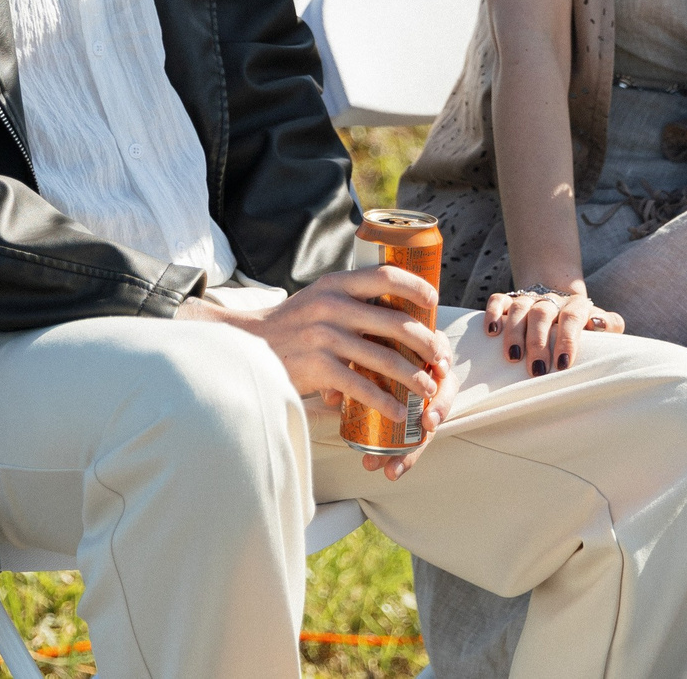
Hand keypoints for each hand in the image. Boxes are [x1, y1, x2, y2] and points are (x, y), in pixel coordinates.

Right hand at [179, 267, 456, 479]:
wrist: (246, 346)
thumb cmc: (290, 325)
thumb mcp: (318, 299)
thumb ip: (350, 299)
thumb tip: (397, 311)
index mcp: (335, 284)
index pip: (385, 276)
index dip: (415, 286)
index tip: (434, 301)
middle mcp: (331, 305)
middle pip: (395, 321)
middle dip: (426, 342)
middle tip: (441, 357)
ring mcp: (324, 336)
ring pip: (383, 358)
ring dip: (413, 376)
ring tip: (427, 389)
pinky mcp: (318, 367)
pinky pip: (361, 386)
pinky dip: (384, 401)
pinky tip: (396, 411)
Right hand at [481, 286, 624, 376]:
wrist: (561, 298)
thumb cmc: (583, 325)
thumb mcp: (602, 324)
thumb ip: (610, 324)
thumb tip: (599, 324)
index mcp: (576, 305)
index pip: (571, 317)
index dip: (566, 339)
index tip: (562, 365)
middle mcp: (551, 299)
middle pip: (542, 314)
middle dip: (538, 342)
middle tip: (536, 370)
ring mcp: (529, 298)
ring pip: (519, 308)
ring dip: (514, 333)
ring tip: (512, 358)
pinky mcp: (510, 299)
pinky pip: (499, 300)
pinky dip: (493, 313)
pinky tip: (491, 332)